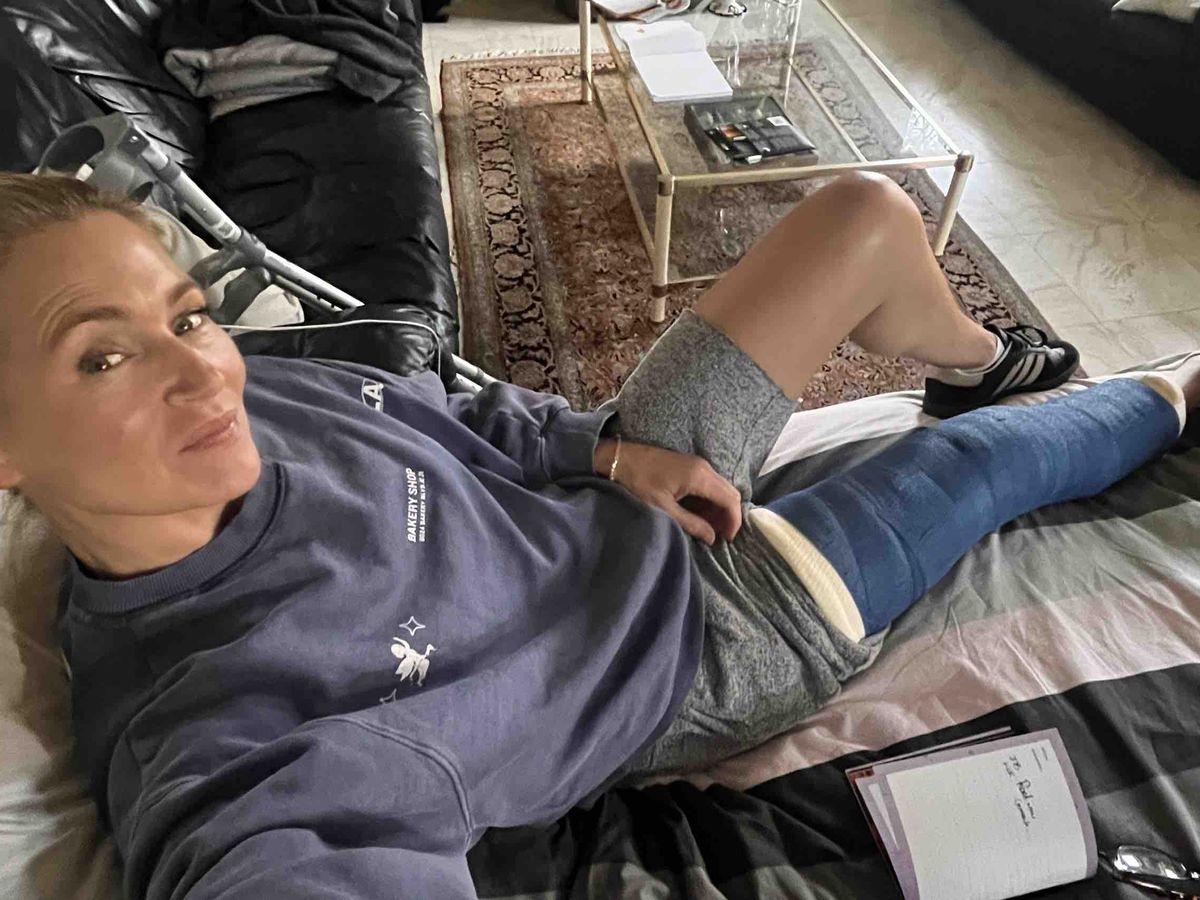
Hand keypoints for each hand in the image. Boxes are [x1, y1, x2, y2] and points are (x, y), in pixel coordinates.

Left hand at [594, 438, 742, 544]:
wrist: (620, 458)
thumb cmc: (638, 482)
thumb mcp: (662, 508)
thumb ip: (690, 523)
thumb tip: (712, 537)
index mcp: (699, 476)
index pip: (730, 499)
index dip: (734, 521)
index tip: (728, 538)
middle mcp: (704, 467)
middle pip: (730, 492)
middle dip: (729, 515)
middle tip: (720, 535)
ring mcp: (697, 464)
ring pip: (721, 488)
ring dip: (719, 507)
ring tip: (709, 527)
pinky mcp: (690, 465)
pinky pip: (710, 483)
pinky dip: (710, 499)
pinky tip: (699, 513)